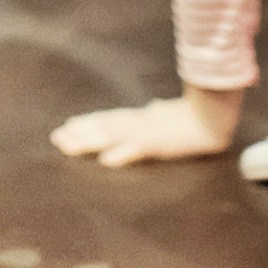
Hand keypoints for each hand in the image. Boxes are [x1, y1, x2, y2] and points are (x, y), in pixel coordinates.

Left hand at [50, 86, 244, 168]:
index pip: (110, 119)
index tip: (68, 126)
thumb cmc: (195, 116)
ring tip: (67, 146)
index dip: (89, 122)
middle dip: (80, 133)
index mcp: (141, 118)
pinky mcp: (158, 144)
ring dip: (89, 141)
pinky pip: (136, 150)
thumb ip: (159, 112)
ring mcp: (146, 133)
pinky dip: (121, 154)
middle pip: (103, 127)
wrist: (212, 118)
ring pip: (111, 137)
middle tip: (56, 138)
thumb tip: (153, 106)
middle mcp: (138, 123)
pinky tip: (105, 161)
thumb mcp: (173, 114)